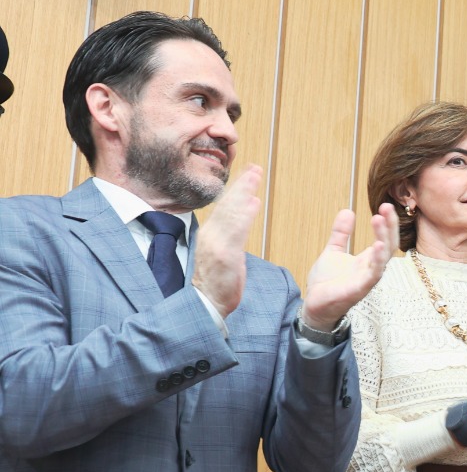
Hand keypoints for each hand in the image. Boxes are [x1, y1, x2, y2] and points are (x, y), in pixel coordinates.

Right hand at [192, 165, 262, 316]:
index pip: (224, 207)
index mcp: (211, 233)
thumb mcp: (224, 251)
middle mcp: (211, 235)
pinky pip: (236, 231)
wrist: (207, 303)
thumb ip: (234, 230)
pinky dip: (245, 215)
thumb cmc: (217, 280)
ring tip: (255, 176)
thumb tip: (248, 208)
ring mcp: (217, 244)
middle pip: (228, 205)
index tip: (248, 173)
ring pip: (231, 212)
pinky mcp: (225, 255)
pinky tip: (254, 202)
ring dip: (244, 192)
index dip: (236, 189)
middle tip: (255, 167)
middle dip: (242, 184)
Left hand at [301, 203, 397, 329]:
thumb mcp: (333, 251)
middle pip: (389, 245)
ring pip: (383, 258)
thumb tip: (347, 211)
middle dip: (389, 226)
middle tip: (386, 208)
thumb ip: (341, 233)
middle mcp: (372, 269)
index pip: (385, 238)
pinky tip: (377, 246)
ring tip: (379, 220)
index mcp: (367, 259)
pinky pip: (373, 275)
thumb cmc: (327, 283)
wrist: (314, 305)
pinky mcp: (358, 289)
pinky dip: (377, 261)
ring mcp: (367, 279)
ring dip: (383, 238)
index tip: (384, 205)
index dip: (387, 223)